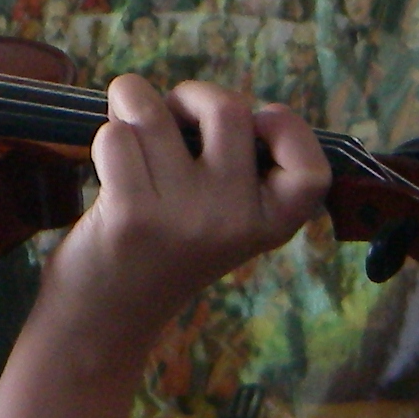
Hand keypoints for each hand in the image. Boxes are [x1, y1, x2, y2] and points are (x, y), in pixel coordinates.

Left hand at [35, 76, 328, 367]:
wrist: (106, 321)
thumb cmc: (161, 253)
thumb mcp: (221, 222)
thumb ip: (236, 170)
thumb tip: (211, 97)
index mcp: (269, 225)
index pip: (312, 169)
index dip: (288, 127)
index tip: (257, 122)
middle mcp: (235, 220)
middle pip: (228, 108)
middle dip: (190, 96)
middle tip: (169, 119)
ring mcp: (185, 216)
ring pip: (154, 112)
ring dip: (132, 104)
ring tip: (128, 128)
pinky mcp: (131, 214)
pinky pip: (117, 136)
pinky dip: (106, 136)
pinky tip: (107, 165)